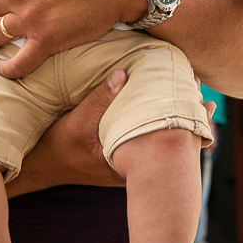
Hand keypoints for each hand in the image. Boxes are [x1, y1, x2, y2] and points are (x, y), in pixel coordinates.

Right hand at [10, 69, 218, 193]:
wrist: (40, 167)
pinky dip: (160, 119)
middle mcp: (133, 167)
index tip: (198, 96)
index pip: (166, 142)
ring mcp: (129, 163)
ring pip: (162, 141)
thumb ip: (98, 100)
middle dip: (186, 115)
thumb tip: (122, 74)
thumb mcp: (74, 124)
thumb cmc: (56, 148)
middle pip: (170, 142)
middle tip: (202, 91)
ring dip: (174, 116)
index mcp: (126, 162)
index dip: (184, 116)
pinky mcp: (124, 155)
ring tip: (194, 94)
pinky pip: (150, 138)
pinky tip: (168, 102)